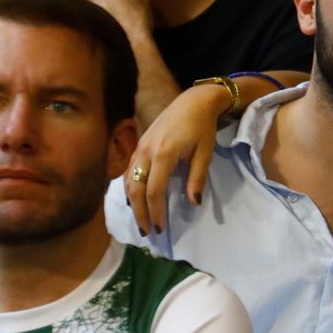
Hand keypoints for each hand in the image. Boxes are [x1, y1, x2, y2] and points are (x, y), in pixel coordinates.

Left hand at [78, 0, 167, 42]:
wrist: (126, 44)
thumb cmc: (135, 16)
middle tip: (120, 1)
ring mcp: (82, 6)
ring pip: (92, 0)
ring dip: (101, 4)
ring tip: (114, 13)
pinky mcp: (83, 20)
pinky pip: (90, 12)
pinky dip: (98, 14)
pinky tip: (108, 21)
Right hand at [125, 81, 231, 234]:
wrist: (193, 101)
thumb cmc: (202, 127)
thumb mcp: (205, 153)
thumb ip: (197, 178)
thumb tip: (193, 203)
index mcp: (164, 154)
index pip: (154, 191)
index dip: (156, 212)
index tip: (160, 228)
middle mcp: (146, 151)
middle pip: (136, 189)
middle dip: (140, 213)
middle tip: (146, 231)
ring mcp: (139, 147)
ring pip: (128, 180)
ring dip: (132, 202)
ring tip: (140, 219)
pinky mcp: (139, 145)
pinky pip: (128, 170)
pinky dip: (129, 187)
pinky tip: (133, 199)